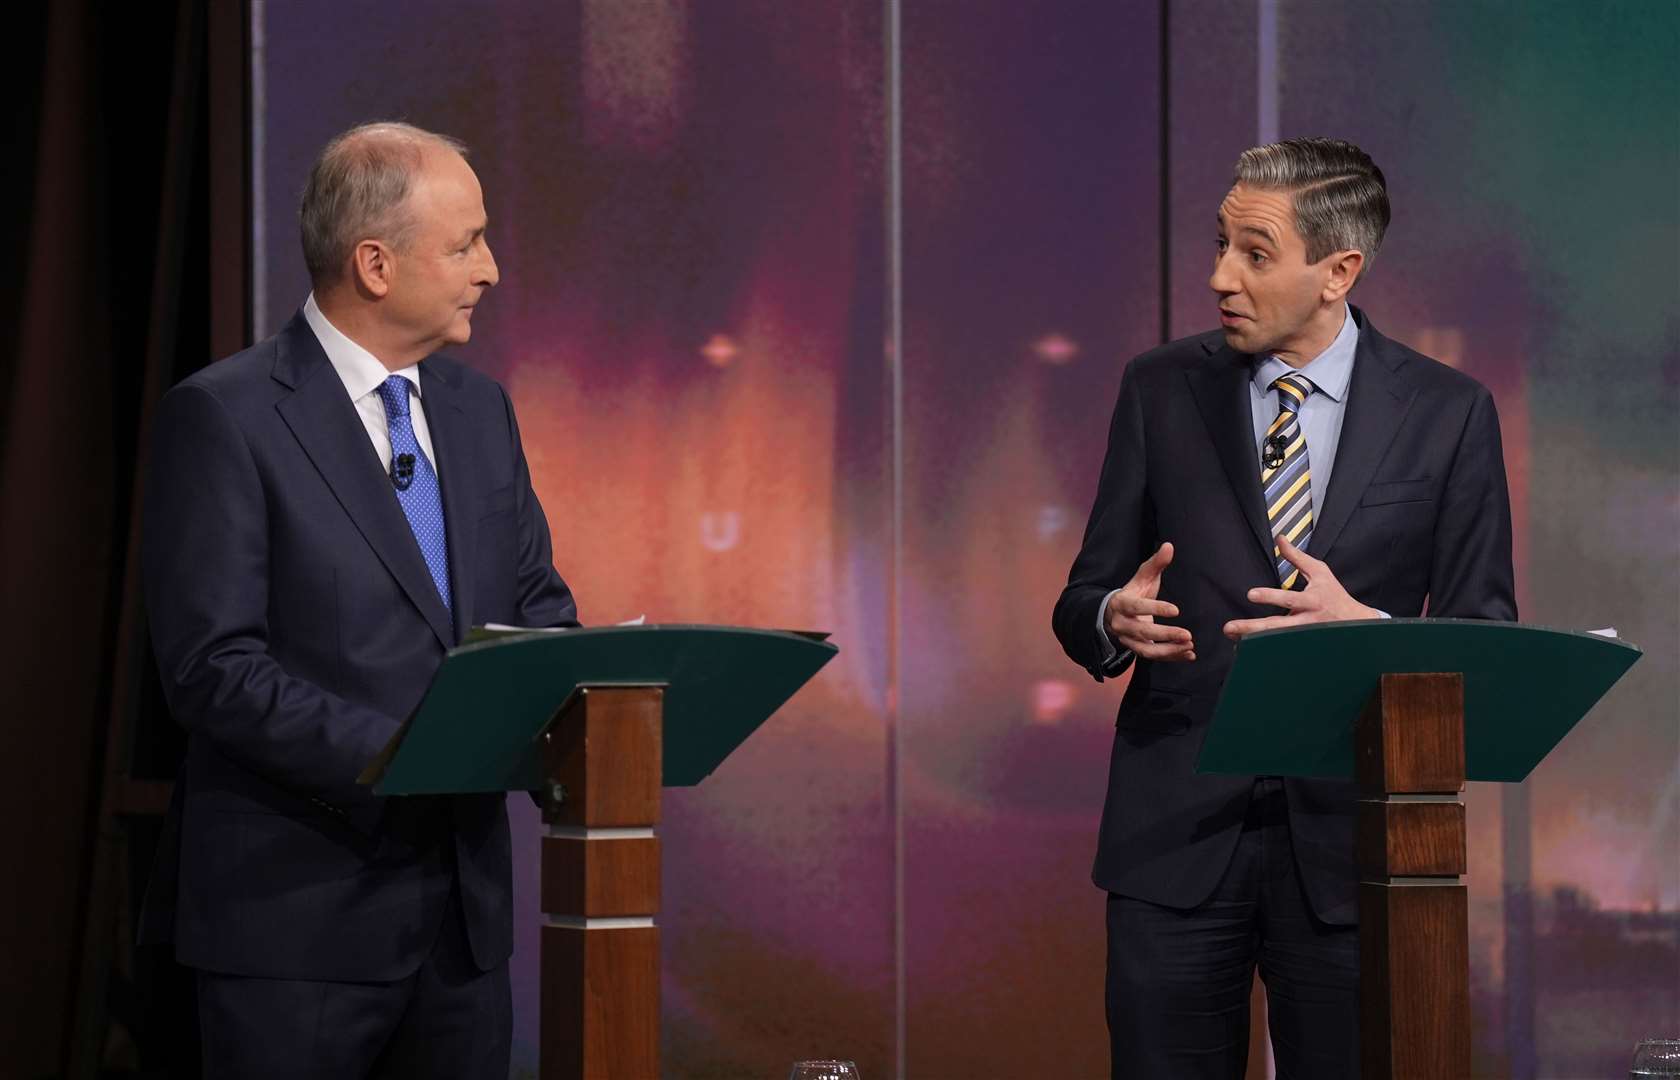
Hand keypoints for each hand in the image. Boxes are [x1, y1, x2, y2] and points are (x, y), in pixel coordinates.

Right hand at [1105, 542, 1195, 661]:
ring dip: (1168, 650)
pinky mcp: (1136, 649)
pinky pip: (1152, 657)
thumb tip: (1169, 546)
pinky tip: (1189, 654)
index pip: (1137, 607)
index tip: (1176, 610)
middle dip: (1165, 634)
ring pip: (1146, 649)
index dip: (1156, 608)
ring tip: (1189, 646)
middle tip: (1188, 635)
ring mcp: (1128, 639)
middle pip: (1142, 631)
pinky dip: (1171, 657)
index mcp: (1122, 603)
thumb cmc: (1133, 593)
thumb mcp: (1142, 577)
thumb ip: (1156, 563)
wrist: (1112, 615)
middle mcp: (1122, 624)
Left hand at [1223, 533, 1379, 638]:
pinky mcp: (1301, 646)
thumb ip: (1297, 557)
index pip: (1289, 598)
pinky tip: (1245, 648)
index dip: (1270, 596)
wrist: (1355, 623)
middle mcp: (1306, 621)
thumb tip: (1280, 539)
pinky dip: (1262, 650)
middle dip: (1252, 627)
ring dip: (1252, 641)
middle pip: (1277, 626)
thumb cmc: (1335, 595)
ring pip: (1276, 641)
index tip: (1251, 594)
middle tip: (1230, 627)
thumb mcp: (1320, 572)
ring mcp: (1303, 637)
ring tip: (1233, 639)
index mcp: (1311, 601)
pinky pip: (1279, 649)